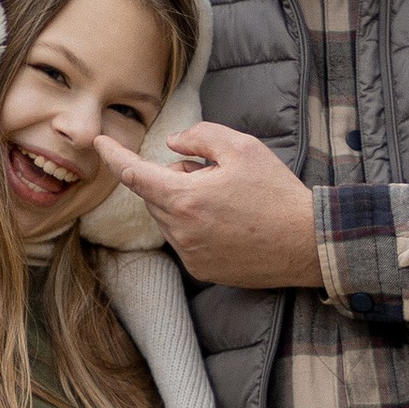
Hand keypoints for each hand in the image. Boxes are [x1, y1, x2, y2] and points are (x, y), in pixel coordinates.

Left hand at [96, 122, 326, 288]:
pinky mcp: (202, 270)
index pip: (133, 174)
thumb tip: (172, 144)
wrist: (309, 242)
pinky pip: (184, 240)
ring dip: (185, 204)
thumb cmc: (277, 192)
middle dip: (175, 179)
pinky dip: (197, 226)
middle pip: (155, 195)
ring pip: (169, 218)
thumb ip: (199, 137)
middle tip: (215, 176)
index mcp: (184, 199)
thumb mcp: (242, 148)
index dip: (114, 156)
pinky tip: (232, 224)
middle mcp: (180, 231)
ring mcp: (190, 255)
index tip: (99, 143)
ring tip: (229, 202)